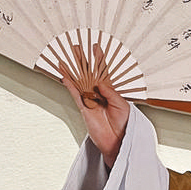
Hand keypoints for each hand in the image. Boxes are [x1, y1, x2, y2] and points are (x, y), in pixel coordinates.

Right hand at [58, 41, 130, 165]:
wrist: (119, 142)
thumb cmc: (126, 125)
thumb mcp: (122, 105)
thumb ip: (111, 93)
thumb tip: (100, 82)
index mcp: (110, 91)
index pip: (103, 71)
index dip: (99, 59)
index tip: (95, 47)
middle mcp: (99, 94)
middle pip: (88, 73)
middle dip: (82, 60)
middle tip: (76, 47)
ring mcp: (91, 101)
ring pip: (79, 82)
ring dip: (72, 70)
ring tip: (65, 59)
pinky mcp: (84, 109)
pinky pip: (75, 95)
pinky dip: (69, 85)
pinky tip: (64, 76)